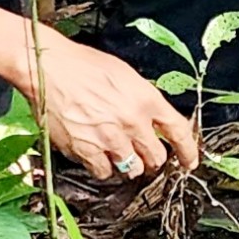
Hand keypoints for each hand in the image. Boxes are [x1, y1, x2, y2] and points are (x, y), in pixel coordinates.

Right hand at [17, 39, 199, 182]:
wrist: (48, 69)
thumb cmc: (83, 66)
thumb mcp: (125, 75)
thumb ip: (143, 100)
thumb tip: (152, 119)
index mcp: (146, 99)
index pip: (179, 131)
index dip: (189, 151)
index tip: (190, 161)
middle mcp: (132, 122)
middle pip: (157, 158)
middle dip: (152, 158)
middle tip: (143, 153)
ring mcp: (109, 139)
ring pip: (132, 169)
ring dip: (128, 164)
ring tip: (117, 150)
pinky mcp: (86, 151)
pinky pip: (104, 172)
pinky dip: (103, 166)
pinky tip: (96, 152)